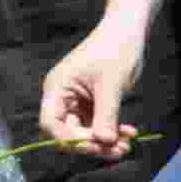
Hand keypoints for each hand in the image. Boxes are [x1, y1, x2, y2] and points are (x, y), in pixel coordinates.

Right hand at [39, 22, 140, 158]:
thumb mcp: (111, 85)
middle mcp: (62, 97)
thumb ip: (106, 115)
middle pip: (68, 133)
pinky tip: (130, 132)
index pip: (51, 124)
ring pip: (85, 133)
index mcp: (57, 87)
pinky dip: (112, 132)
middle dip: (93, 143)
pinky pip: (97, 126)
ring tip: (128, 144)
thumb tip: (104, 142)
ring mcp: (76, 101)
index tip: (96, 144)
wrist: (128, 31)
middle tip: (120, 149)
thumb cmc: (116, 49)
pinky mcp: (91, 104)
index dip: (70, 139)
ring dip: (105, 141)